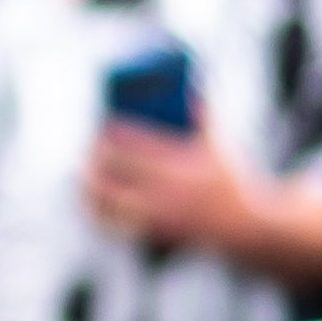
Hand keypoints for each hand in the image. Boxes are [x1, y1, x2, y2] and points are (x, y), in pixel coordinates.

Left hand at [83, 113, 257, 257]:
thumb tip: (191, 89)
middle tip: (88, 147)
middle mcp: (168, 189)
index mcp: (184, 165)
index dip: (118, 133)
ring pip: (110, 199)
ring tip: (80, 175)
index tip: (103, 124)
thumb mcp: (217, 149)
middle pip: (120, 169)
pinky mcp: (151, 231)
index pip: (142, 144)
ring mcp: (158, 213)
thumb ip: (201, 120)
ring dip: (91, 186)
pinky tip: (88, 202)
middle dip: (98, 157)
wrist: (242, 226)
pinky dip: (98, 212)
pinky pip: (115, 223)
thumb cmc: (227, 183)